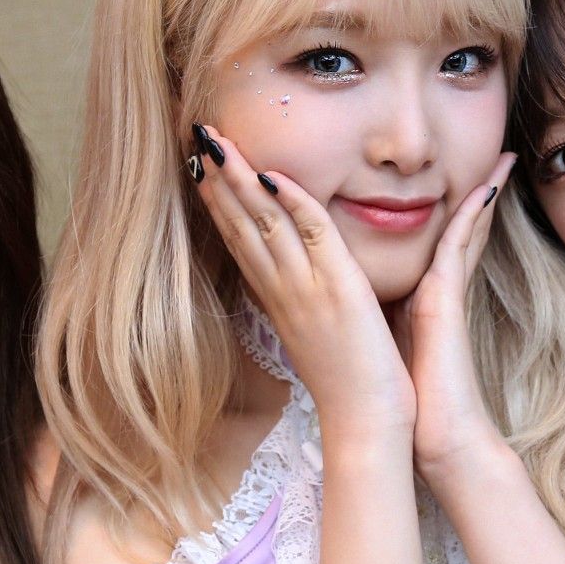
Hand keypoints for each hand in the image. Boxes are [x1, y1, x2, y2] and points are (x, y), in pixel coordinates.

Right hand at [192, 124, 413, 437]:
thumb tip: (294, 283)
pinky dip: (294, 203)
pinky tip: (273, 174)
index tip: (201, 167)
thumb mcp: (318, 338)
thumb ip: (305, 304)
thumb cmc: (349, 386)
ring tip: (217, 141)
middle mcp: (283, 292)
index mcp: (278, 302)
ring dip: (240, 179)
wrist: (366, 425)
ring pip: (265, 224)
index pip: (239, 241)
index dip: (218, 202)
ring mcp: (307, 290)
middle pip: (241, 225)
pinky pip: (314, 236)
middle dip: (218, 178)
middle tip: (198, 137)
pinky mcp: (340, 291)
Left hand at [395, 154, 514, 475]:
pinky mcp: (446, 301)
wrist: (429, 439)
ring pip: (461, 230)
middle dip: (471, 194)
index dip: (443, 214)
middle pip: (455, 230)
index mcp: (417, 301)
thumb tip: (358, 308)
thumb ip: (382, 322)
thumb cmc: (406, 404)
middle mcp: (435, 292)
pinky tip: (486, 187)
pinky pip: (458, 247)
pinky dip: (470, 216)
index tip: (445, 183)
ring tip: (502, 157)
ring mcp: (444, 294)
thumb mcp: (386, 348)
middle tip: (491, 155)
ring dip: (480, 193)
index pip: (434, 247)